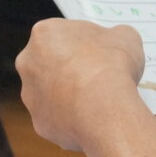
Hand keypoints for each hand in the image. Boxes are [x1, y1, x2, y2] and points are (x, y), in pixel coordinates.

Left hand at [16, 20, 148, 151]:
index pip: (62, 35)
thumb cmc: (111, 67)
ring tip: (97, 101)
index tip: (100, 54)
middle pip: (51, 64)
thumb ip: (117, 37)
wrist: (104, 108)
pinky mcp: (39, 122)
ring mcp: (30, 95)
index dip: (85, 45)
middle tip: (97, 77)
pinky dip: (72, 120)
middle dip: (71, 70)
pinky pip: (57, 120)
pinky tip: (91, 119)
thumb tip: (119, 42)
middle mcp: (28, 63)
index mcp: (44, 34)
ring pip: (51, 95)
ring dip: (69, 96)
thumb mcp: (127, 37)